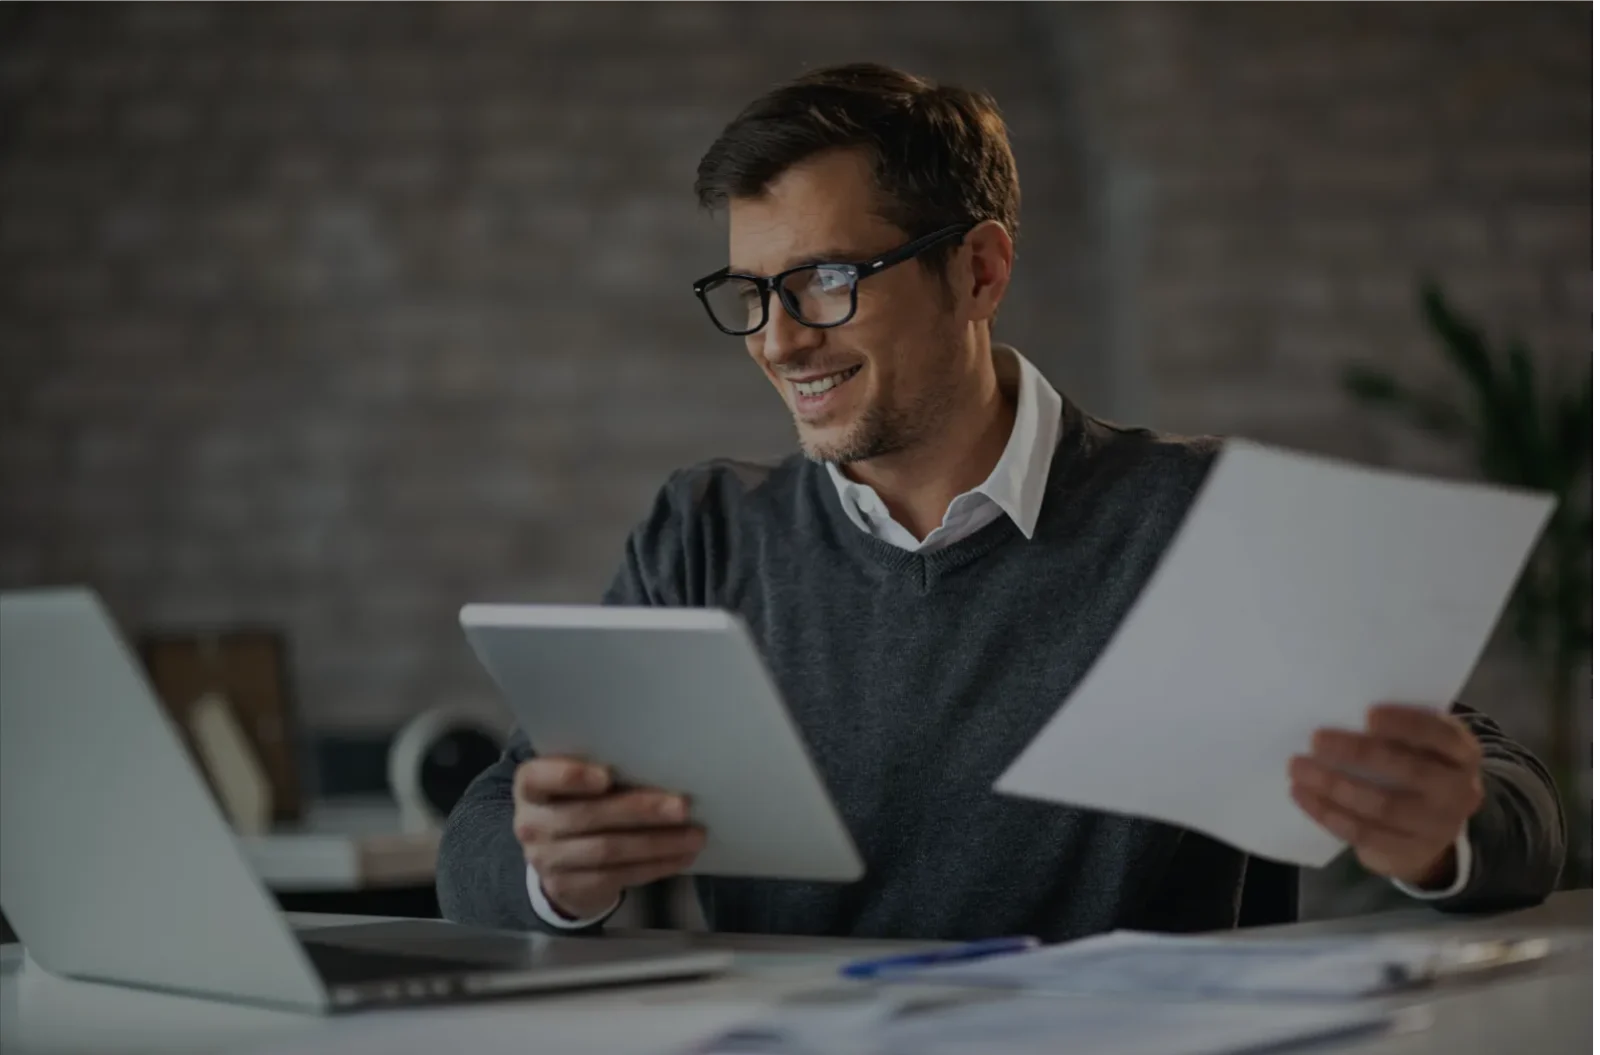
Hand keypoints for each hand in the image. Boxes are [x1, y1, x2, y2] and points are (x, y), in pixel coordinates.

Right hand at [512, 756, 705, 920]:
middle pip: (587, 816)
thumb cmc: (577, 803)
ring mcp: (548, 860)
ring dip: (658, 843)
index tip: (607, 775)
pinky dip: (656, 866)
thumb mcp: (575, 785)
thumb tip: (661, 764)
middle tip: (682, 806)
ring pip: (608, 850)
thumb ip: (601, 772)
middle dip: (639, 810)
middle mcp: (531, 824)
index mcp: (531, 787)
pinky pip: (619, 876)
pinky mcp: (571, 888)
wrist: (556, 860)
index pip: (539, 778)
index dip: (570, 776)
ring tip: (694, 835)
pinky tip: (682, 856)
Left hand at [1290, 703, 1482, 888]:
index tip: (1368, 714)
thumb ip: (1395, 732)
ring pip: (1382, 806)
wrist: (1428, 833)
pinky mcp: (1409, 853)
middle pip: (1410, 771)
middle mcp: (1458, 792)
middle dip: (1359, 753)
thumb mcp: (1419, 748)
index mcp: (1463, 755)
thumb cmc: (1414, 770)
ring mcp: (1438, 828)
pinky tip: (1302, 795)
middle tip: (1317, 739)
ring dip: (1334, 785)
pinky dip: (1328, 814)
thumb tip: (1339, 709)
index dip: (1407, 724)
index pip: (1443, 735)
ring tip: (1298, 767)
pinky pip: (1364, 834)